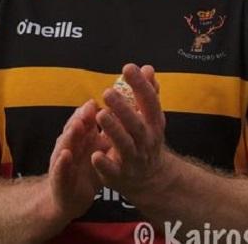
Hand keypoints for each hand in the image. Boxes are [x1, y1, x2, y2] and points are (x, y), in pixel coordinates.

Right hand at [47, 100, 108, 222]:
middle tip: (90, 106)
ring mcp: (61, 160)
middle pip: (74, 127)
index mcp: (79, 137)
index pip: (83, 119)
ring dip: (70, 134)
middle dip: (81, 116)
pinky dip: (62, 162)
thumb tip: (125, 112)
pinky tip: (66, 155)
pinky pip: (60, 169)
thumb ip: (107, 132)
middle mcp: (68, 145)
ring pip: (65, 144)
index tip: (102, 97)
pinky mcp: (59, 178)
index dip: (91, 109)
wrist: (68, 197)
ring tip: (77, 125)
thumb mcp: (98, 149)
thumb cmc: (86, 168)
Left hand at [92, 64, 168, 198]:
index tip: (128, 68)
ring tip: (100, 114)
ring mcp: (133, 159)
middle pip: (136, 124)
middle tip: (107, 92)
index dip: (140, 85)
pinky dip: (104, 163)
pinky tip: (95, 155)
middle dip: (123, 109)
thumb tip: (147, 68)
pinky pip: (112, 170)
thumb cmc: (146, 140)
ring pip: (124, 145)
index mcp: (153, 124)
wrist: (151, 179)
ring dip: (113, 130)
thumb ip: (147, 94)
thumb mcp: (151, 118)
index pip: (149, 102)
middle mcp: (145, 141)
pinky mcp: (120, 175)